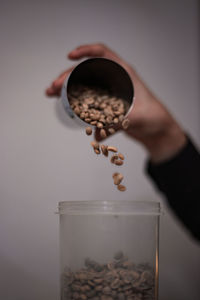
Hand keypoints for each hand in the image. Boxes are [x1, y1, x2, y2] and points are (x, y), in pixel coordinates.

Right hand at [46, 43, 185, 162]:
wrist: (157, 130)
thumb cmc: (153, 118)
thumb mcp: (138, 117)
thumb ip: (119, 122)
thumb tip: (98, 132)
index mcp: (123, 73)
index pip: (102, 54)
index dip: (85, 51)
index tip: (70, 56)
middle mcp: (114, 80)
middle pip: (87, 71)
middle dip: (67, 76)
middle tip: (54, 88)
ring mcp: (109, 92)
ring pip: (84, 85)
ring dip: (67, 88)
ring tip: (52, 95)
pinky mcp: (106, 105)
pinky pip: (88, 100)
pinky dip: (76, 103)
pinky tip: (65, 108)